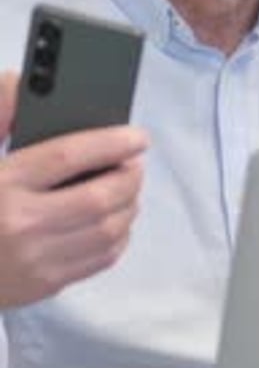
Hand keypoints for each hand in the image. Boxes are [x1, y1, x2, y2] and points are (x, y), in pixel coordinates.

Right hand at [0, 72, 147, 307]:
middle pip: (98, 198)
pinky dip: (119, 236)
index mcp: (3, 184)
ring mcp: (35, 259)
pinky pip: (100, 259)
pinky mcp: (46, 284)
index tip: (136, 136)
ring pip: (107, 230)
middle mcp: (20, 224)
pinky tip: (116, 220)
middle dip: (128, 177)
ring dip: (130, 206)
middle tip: (135, 163)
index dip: (109, 143)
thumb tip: (19, 83)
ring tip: (128, 188)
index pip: (68, 156)